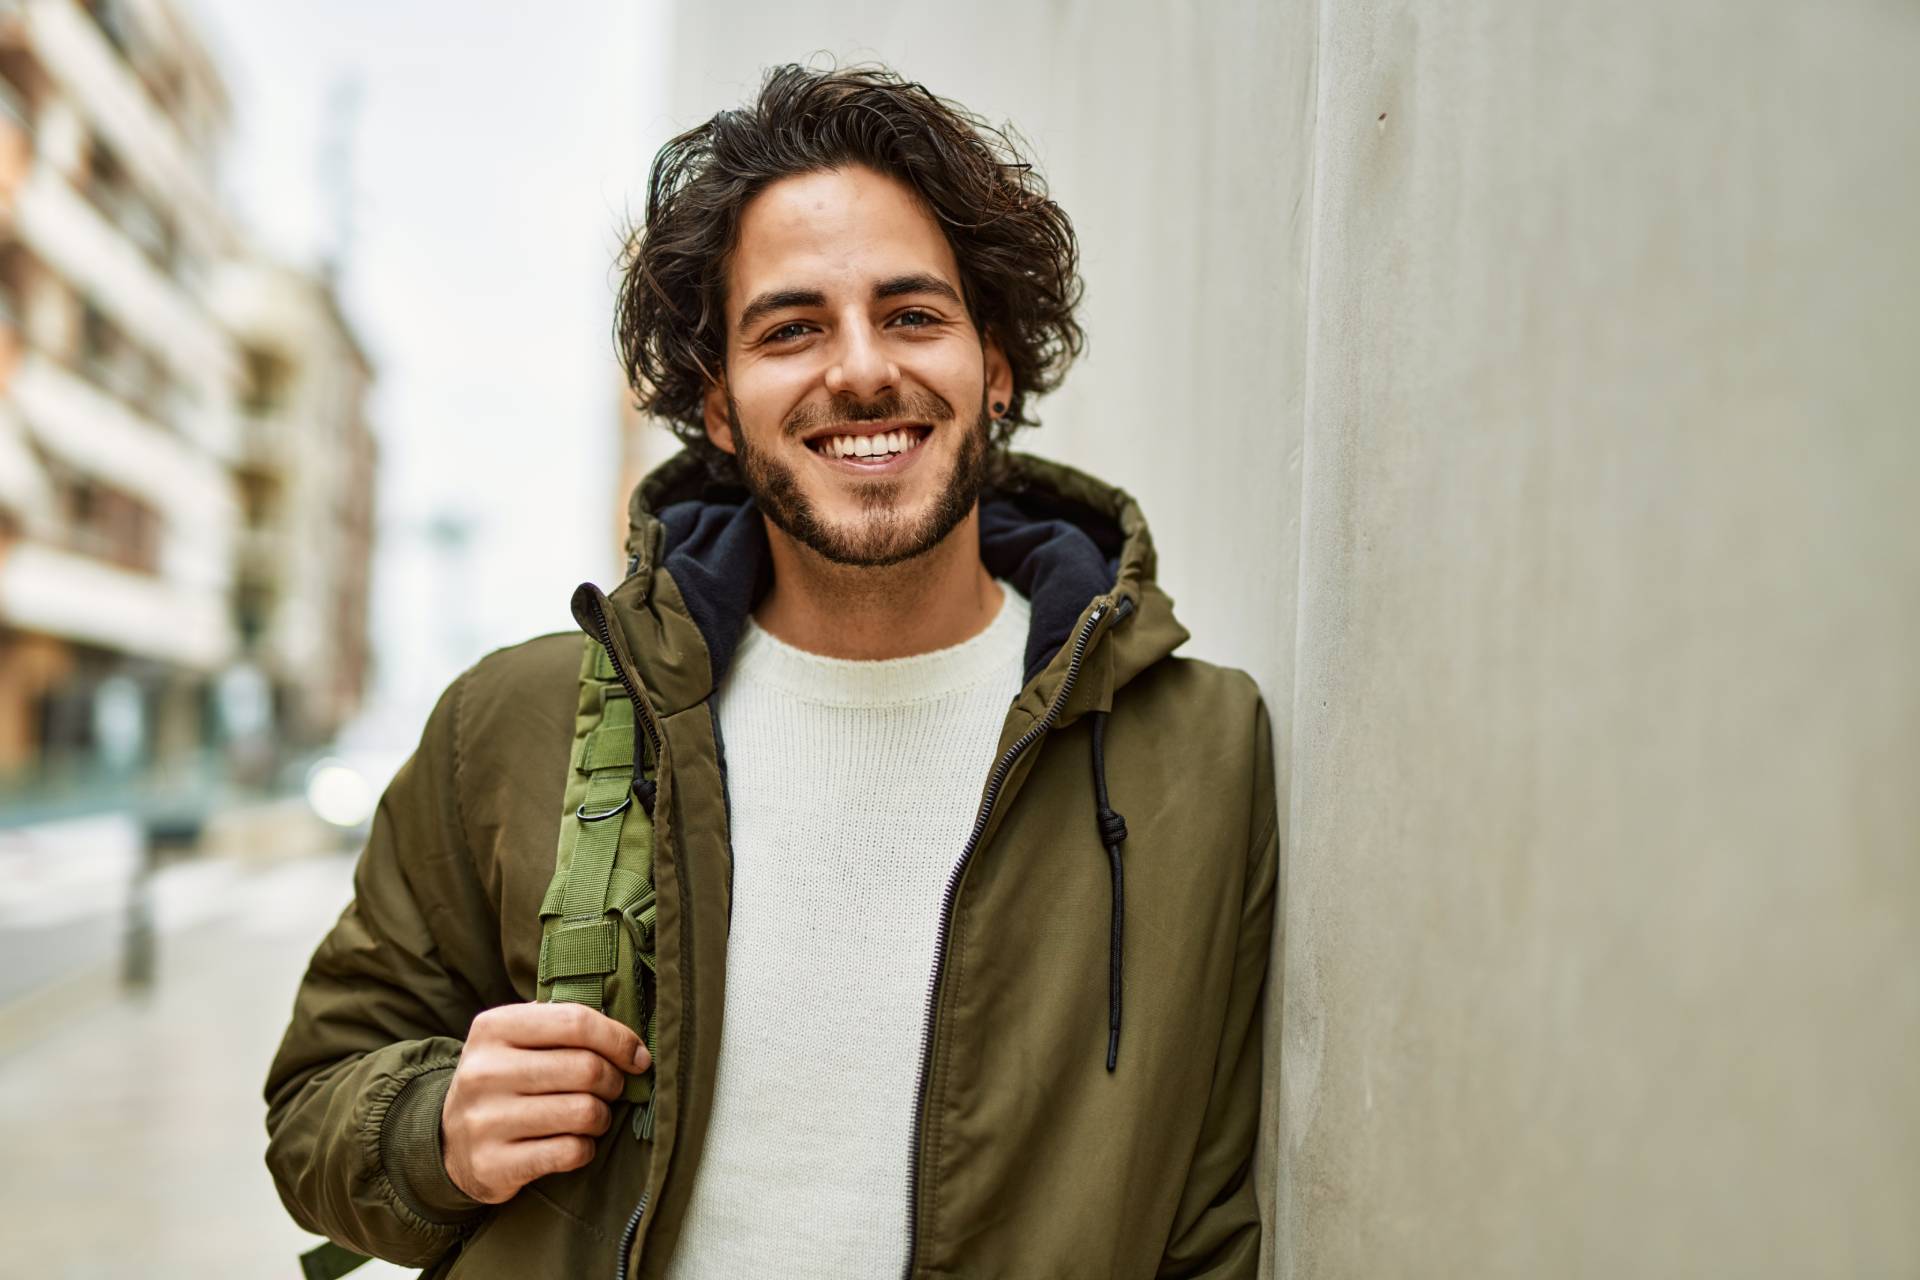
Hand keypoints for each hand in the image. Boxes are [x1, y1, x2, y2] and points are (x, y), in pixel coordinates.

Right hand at [441, 1002, 650, 1203]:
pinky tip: (576, 1143)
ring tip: (594, 1116)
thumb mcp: (516, 1038)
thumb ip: (562, 1023)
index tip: (637, 1057)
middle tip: (612, 1089)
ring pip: (584, 1112)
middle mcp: (484, 1071)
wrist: (448, 1140)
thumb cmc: (504, 1079)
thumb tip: (627, 1037)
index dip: (619, 1039)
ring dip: (602, 1117)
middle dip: (614, 1081)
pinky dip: (585, 1148)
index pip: (576, 1022)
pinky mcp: (493, 1164)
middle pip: (587, 1069)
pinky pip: (570, 1152)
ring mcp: (484, 1120)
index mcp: (493, 1028)